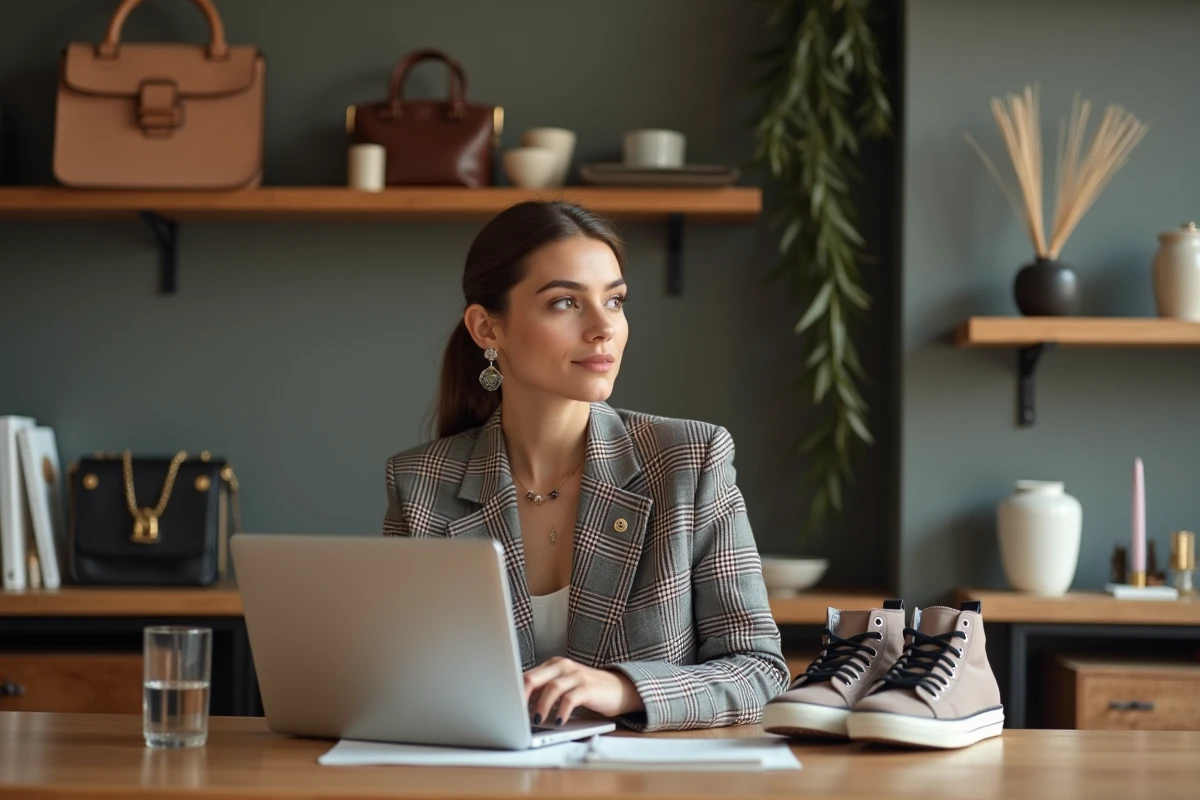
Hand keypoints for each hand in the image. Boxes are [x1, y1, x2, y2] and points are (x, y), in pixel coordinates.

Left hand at [523, 657, 643, 723]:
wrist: (618, 689)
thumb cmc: (586, 691)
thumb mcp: (562, 689)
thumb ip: (543, 693)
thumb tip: (518, 708)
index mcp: (552, 665)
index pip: (526, 676)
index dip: (514, 693)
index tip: (506, 708)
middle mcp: (563, 666)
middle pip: (533, 677)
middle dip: (521, 697)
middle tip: (514, 713)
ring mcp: (576, 675)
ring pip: (552, 688)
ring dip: (541, 706)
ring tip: (536, 720)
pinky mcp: (589, 687)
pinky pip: (571, 698)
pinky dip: (562, 711)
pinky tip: (558, 721)